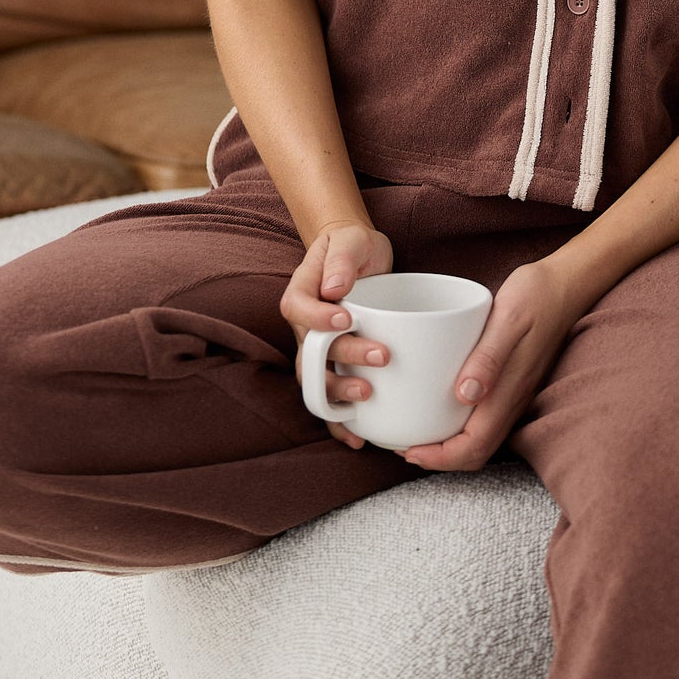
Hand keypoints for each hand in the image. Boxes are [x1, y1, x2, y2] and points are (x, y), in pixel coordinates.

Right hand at [280, 222, 394, 450]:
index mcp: (301, 292)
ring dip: (339, 393)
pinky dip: (340, 421)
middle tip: (381, 357)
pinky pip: (330, 397)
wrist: (356, 256)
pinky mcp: (337, 364)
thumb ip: (341, 260)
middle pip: (310, 352)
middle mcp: (304, 327)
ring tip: (368, 394)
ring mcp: (318, 349)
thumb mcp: (349, 241)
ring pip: (316, 380)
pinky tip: (358, 437)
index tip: (347, 318)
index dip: (318, 319)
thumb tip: (334, 289)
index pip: (297, 309)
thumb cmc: (352, 246)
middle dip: (342, 361)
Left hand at [399, 258, 577, 472]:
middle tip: (406, 446)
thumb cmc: (537, 294)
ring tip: (419, 432)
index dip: (440, 458)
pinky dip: (461, 425)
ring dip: (450, 445)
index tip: (410, 450)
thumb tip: (465, 395)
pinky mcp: (515, 381)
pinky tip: (442, 405)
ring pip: (483, 438)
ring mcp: (517, 393)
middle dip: (441, 459)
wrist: (569, 283)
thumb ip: (489, 358)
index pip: (474, 445)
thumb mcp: (509, 317)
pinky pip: (487, 418)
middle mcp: (514, 399)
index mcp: (510, 389)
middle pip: (477, 451)